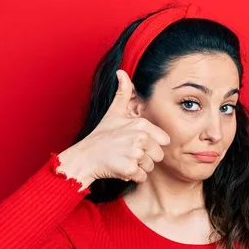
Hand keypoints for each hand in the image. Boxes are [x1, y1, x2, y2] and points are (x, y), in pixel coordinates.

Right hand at [58, 69, 170, 184]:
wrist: (84, 157)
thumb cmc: (101, 137)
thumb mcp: (113, 113)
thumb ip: (123, 93)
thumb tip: (122, 72)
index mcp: (140, 125)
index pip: (164, 140)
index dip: (153, 144)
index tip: (138, 143)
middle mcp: (140, 138)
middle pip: (159, 155)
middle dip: (147, 158)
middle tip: (129, 153)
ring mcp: (134, 154)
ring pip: (151, 167)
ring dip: (139, 168)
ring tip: (124, 160)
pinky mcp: (129, 169)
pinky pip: (142, 177)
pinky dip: (132, 177)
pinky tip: (121, 169)